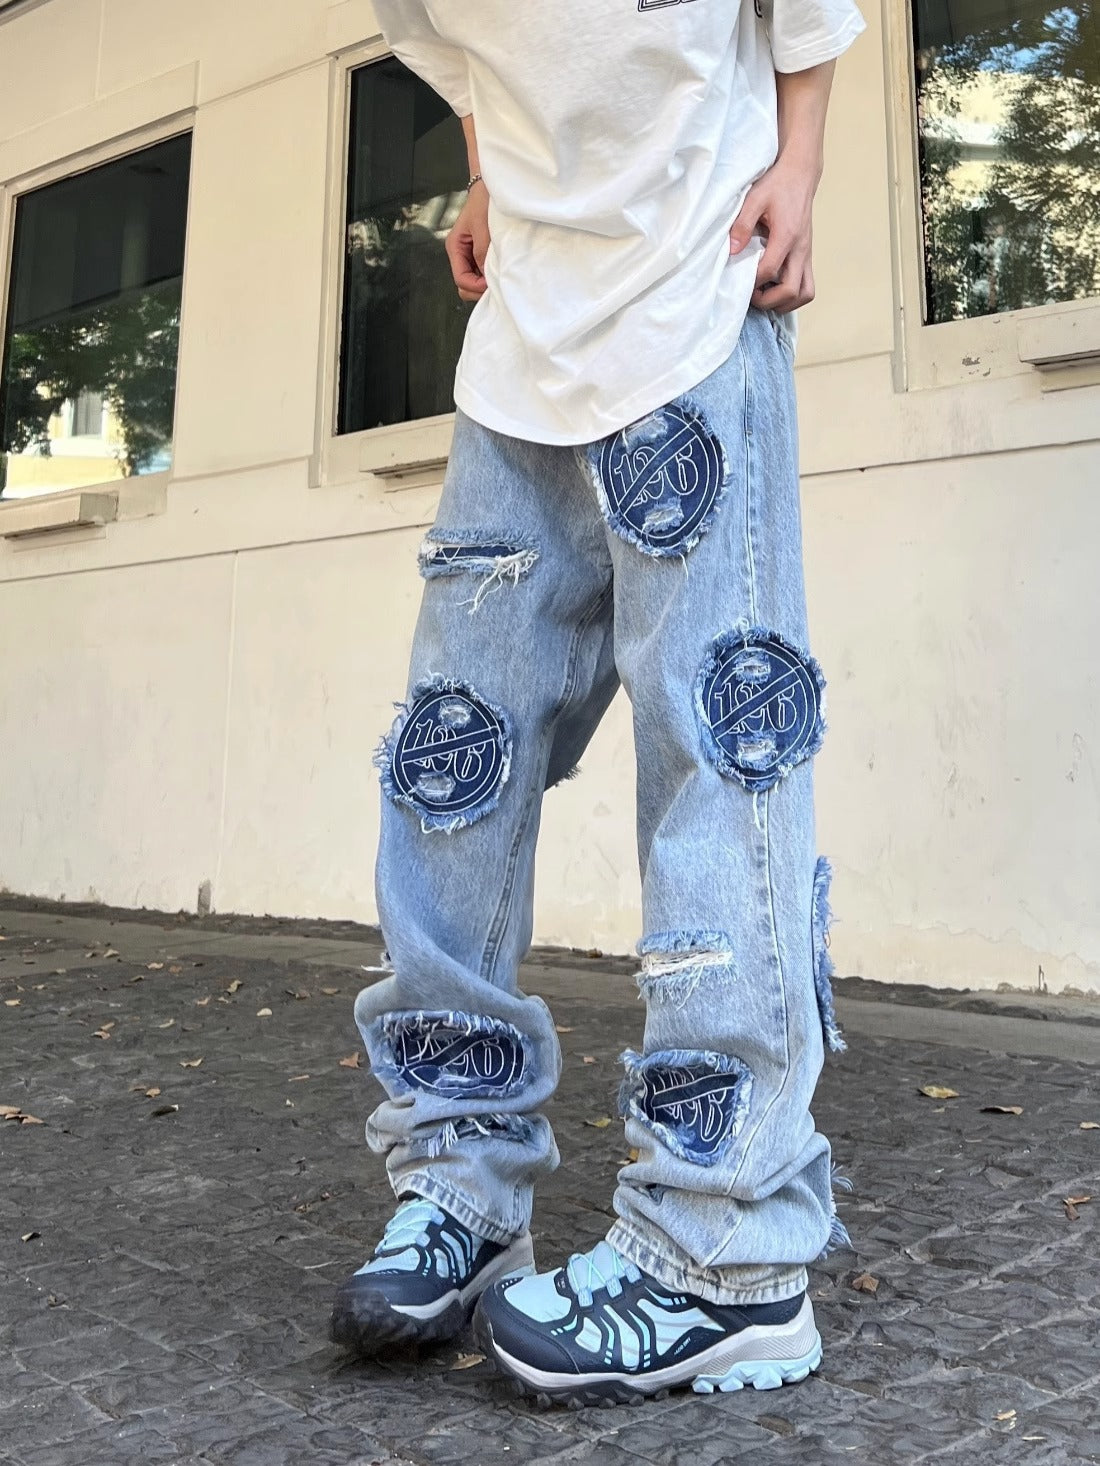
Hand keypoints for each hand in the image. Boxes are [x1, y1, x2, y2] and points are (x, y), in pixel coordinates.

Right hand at [445, 181, 490, 301]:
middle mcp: (460, 255)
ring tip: (500, 276)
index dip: (476, 286)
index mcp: (455, 247)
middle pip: (465, 286)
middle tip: (497, 284)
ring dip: (485, 284)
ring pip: (473, 283)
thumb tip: (485, 276)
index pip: (461, 279)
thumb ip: (481, 251)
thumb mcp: (482, 226)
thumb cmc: (484, 201)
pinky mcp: (479, 255)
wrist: (490, 188)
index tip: (492, 283)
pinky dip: (490, 277)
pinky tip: (500, 270)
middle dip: (479, 289)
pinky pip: (482, 275)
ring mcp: (469, 257)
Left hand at [728, 155, 819, 313]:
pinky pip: (806, 286)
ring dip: (785, 302)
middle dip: (769, 300)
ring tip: (765, 294)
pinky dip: (792, 294)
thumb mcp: (754, 198)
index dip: (753, 282)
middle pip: (792, 291)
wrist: (800, 174)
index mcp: (787, 235)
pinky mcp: (807, 255)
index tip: (740, 280)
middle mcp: (801, 249)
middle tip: (752, 294)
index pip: (769, 271)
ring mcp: (807, 254)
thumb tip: (732, 250)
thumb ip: (742, 225)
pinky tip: (774, 286)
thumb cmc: (778, 184)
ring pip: (805, 294)